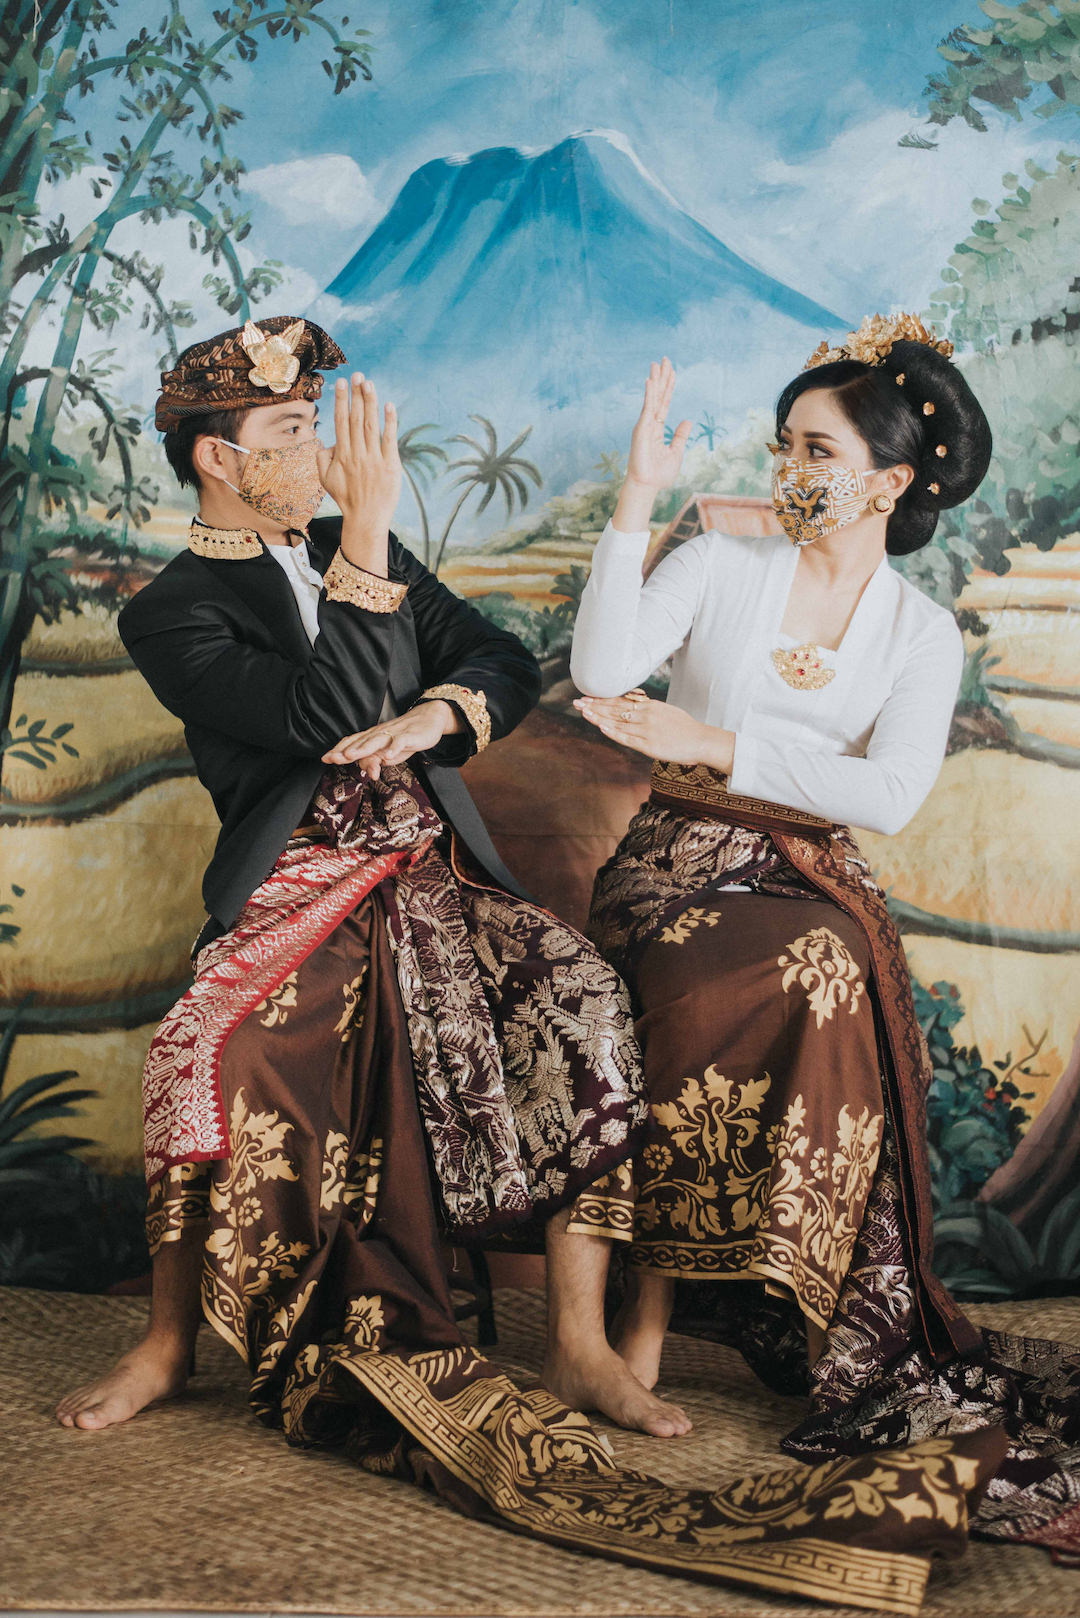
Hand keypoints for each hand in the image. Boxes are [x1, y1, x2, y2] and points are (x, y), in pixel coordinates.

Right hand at [317, 373, 400, 532]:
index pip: (341, 421)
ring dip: (370, 402)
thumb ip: (321, 457)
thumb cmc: (346, 498)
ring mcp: (374, 459)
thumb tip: (326, 440)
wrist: (365, 519)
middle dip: (356, 395)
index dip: (341, 400)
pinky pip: (389, 440)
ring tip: (369, 383)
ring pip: (370, 425)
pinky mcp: (390, 466)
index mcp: (341, 454)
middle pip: (355, 418)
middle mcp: (357, 454)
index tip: (341, 383)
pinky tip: (389, 406)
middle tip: (357, 374)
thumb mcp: (325, 479)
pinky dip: (389, 422)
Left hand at [321, 700, 461, 777]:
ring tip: (352, 755)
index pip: (352, 742)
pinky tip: (388, 756)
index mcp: (372, 737)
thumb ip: (377, 761)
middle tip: (333, 758)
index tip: (325, 758)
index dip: (339, 750)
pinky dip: (393, 748)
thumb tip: (367, 771)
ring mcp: (394, 734)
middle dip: (346, 750)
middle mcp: (380, 734)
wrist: (428, 719)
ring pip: (376, 741)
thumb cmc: (405, 737)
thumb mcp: (389, 753)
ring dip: (363, 748)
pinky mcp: (409, 736)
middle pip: (360, 742)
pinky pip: (400, 742)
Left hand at [574, 690, 734, 772]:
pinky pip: (628, 738)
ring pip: (618, 722)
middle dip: (595, 706)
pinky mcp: (649, 744)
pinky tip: (601, 727)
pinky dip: (613, 732)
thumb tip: (635, 705)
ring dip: (599, 717)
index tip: (587, 697)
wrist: (702, 740)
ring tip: (583, 712)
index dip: (602, 700)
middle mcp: (646, 715)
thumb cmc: (685, 728)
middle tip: (576, 702)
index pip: (621, 701)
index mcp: (650, 706)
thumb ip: (649, 709)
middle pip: (615, 709)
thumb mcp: (666, 711)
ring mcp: (647, 729)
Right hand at [625, 358, 692, 491]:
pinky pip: (647, 408)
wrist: (648, 486)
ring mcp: (644, 425)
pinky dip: (649, 394)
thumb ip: (679, 436)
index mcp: (657, 428)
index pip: (664, 402)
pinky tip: (651, 381)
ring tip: (657, 363)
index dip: (669, 386)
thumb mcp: (676, 452)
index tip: (671, 371)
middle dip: (662, 377)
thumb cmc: (659, 474)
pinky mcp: (642, 430)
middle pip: (658, 395)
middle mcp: (649, 423)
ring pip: (652, 398)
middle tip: (665, 359)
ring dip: (655, 380)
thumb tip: (687, 420)